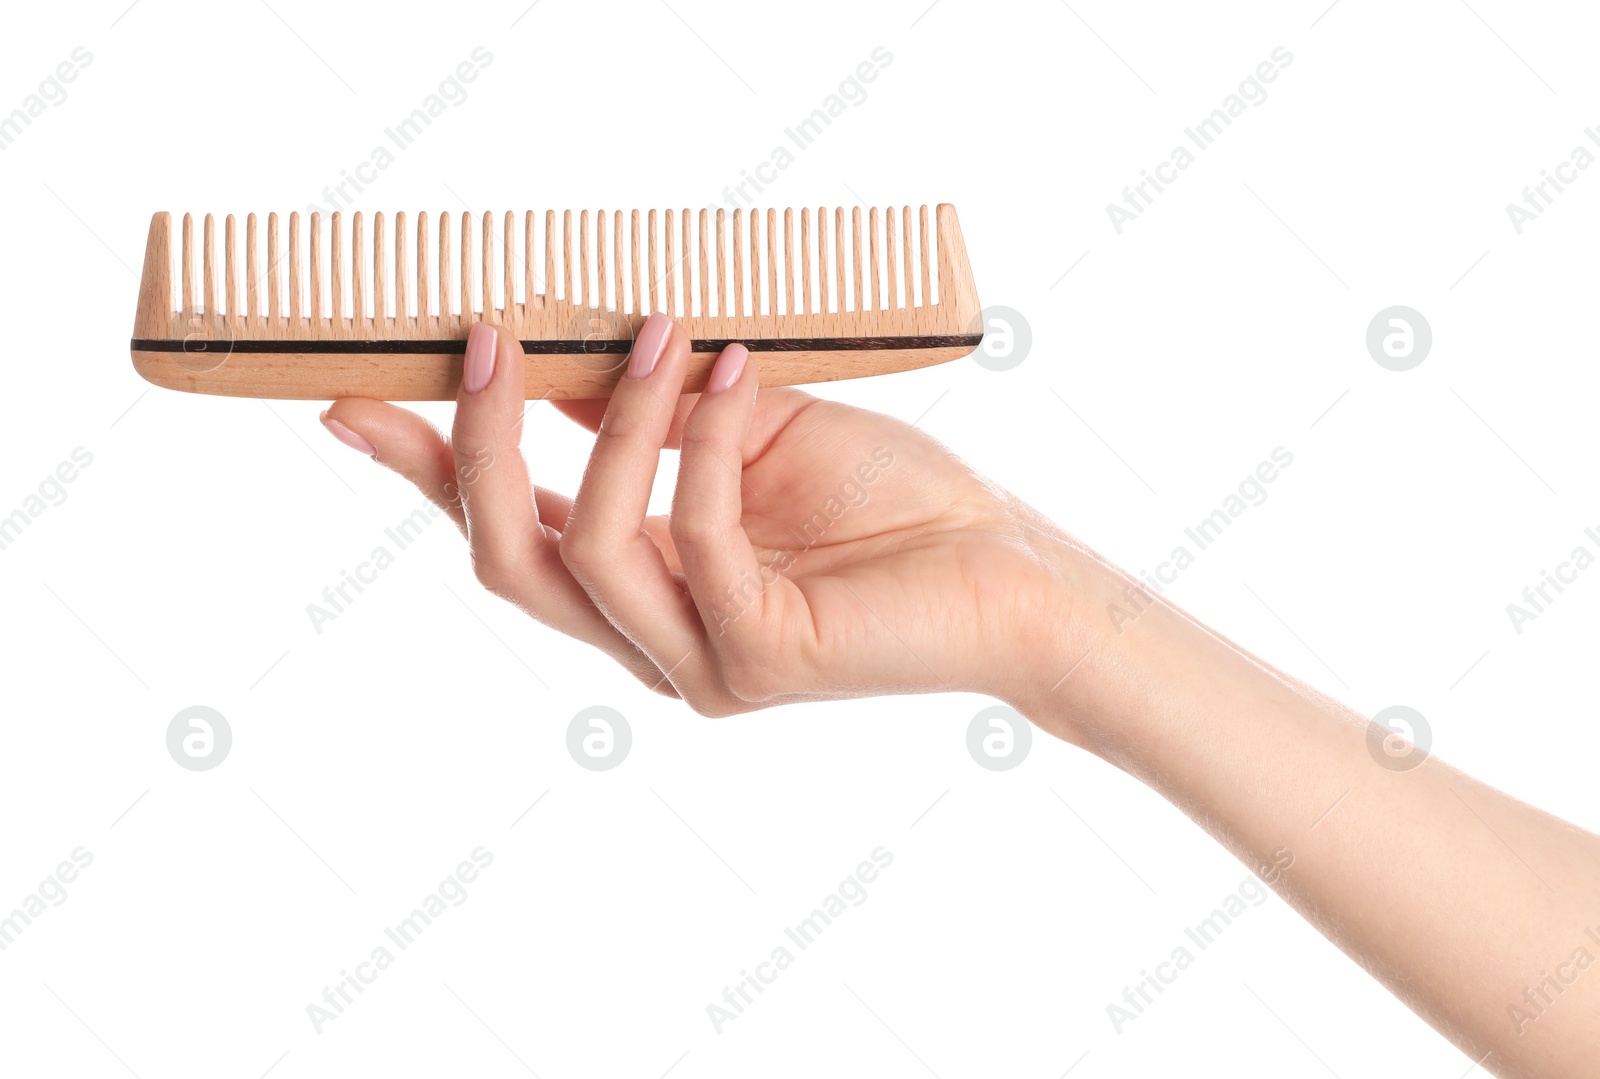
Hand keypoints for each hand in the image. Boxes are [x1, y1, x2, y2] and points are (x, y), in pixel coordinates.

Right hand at [320, 313, 1086, 714]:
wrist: (1003, 565)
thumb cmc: (886, 501)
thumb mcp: (743, 431)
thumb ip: (647, 414)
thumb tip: (557, 350)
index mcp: (640, 593)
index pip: (507, 538)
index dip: (425, 474)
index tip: (352, 399)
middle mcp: (652, 644)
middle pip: (508, 560)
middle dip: (476, 448)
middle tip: (481, 340)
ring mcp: (700, 663)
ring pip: (588, 547)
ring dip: (611, 423)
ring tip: (654, 330)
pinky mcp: (761, 657)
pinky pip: (696, 535)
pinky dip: (701, 439)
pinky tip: (729, 371)